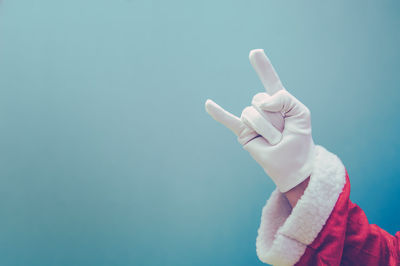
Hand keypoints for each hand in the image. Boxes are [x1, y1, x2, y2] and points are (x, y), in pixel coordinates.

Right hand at [205, 50, 314, 191]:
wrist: (294, 165)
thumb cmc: (299, 139)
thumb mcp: (300, 113)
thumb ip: (284, 98)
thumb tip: (260, 103)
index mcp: (278, 102)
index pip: (270, 81)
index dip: (263, 67)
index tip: (255, 52)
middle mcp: (263, 109)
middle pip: (261, 100)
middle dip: (275, 117)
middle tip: (283, 131)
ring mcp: (252, 121)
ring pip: (252, 114)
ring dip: (267, 129)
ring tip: (274, 140)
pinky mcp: (244, 133)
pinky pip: (229, 121)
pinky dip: (219, 113)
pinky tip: (208, 104)